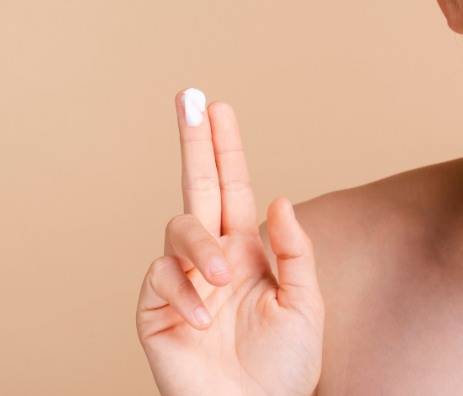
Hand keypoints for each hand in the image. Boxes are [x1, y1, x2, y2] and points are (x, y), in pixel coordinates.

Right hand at [136, 92, 323, 395]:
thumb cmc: (285, 364)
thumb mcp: (305, 302)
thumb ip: (293, 250)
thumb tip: (278, 198)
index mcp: (248, 248)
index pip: (234, 187)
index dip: (225, 148)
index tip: (217, 107)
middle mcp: (213, 256)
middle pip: (199, 186)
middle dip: (194, 142)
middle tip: (188, 99)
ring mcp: (183, 280)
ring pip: (178, 230)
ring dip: (198, 247)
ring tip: (221, 279)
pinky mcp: (157, 309)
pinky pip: (161, 280)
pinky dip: (183, 294)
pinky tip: (202, 317)